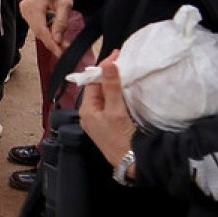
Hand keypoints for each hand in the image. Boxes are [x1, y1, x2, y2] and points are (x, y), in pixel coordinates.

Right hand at [20, 0, 74, 55]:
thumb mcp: (66, 5)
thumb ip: (61, 22)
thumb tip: (57, 40)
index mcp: (34, 3)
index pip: (41, 29)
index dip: (51, 43)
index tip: (60, 52)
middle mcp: (26, 8)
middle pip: (38, 32)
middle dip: (52, 42)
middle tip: (64, 50)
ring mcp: (24, 11)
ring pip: (37, 31)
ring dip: (49, 38)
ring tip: (62, 44)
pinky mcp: (26, 13)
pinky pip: (36, 27)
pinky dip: (46, 32)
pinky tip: (55, 35)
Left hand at [78, 52, 137, 167]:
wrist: (130, 161)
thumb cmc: (120, 138)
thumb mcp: (116, 110)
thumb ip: (112, 87)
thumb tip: (108, 64)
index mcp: (87, 109)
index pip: (93, 81)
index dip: (104, 67)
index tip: (117, 55)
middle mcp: (90, 113)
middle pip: (98, 87)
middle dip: (109, 73)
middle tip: (122, 60)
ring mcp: (99, 119)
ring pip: (105, 95)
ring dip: (114, 83)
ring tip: (124, 70)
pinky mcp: (108, 124)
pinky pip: (110, 103)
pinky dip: (117, 94)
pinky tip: (125, 89)